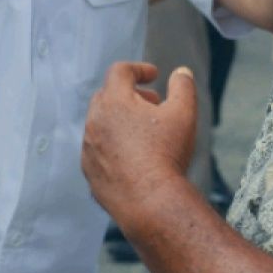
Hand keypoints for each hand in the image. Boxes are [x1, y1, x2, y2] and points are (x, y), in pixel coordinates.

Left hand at [81, 62, 197, 223]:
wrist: (150, 203)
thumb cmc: (167, 155)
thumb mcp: (184, 114)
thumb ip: (183, 86)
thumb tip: (181, 73)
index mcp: (114, 102)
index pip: (120, 72)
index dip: (139, 69)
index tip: (154, 75)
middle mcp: (94, 122)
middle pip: (107, 96)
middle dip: (130, 94)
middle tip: (152, 103)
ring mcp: (88, 148)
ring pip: (100, 124)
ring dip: (120, 121)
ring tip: (145, 132)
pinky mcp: (90, 172)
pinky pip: (98, 150)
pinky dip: (113, 146)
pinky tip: (134, 157)